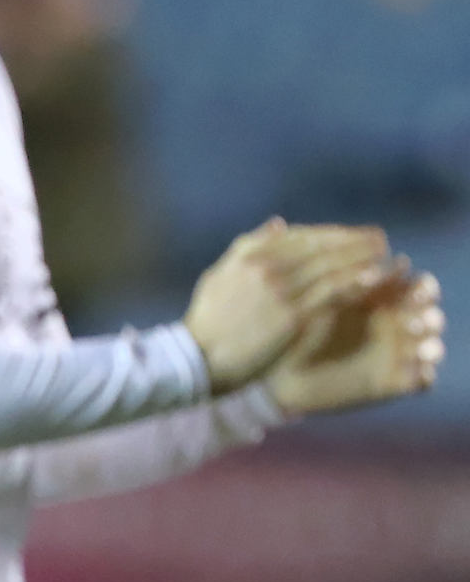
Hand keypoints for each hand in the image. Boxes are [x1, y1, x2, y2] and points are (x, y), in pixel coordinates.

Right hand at [185, 218, 392, 391]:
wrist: (199, 358)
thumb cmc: (208, 319)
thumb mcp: (219, 274)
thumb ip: (248, 246)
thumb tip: (278, 223)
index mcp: (249, 256)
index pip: (299, 236)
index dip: (329, 233)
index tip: (352, 234)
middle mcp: (267, 269)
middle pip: (320, 248)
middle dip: (352, 240)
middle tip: (378, 237)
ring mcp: (281, 293)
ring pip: (329, 268)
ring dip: (360, 257)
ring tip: (382, 252)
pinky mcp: (292, 318)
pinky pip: (331, 295)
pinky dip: (354, 283)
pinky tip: (372, 277)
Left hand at [267, 265, 443, 413]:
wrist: (280, 369)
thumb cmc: (297, 327)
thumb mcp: (324, 305)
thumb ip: (352, 285)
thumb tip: (393, 261)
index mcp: (384, 299)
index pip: (419, 287)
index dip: (422, 287)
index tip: (416, 288)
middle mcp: (397, 324)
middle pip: (431, 313)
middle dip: (429, 312)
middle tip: (416, 316)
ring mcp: (397, 353)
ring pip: (431, 345)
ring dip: (430, 343)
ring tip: (414, 343)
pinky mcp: (393, 381)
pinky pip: (423, 379)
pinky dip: (425, 374)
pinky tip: (418, 372)